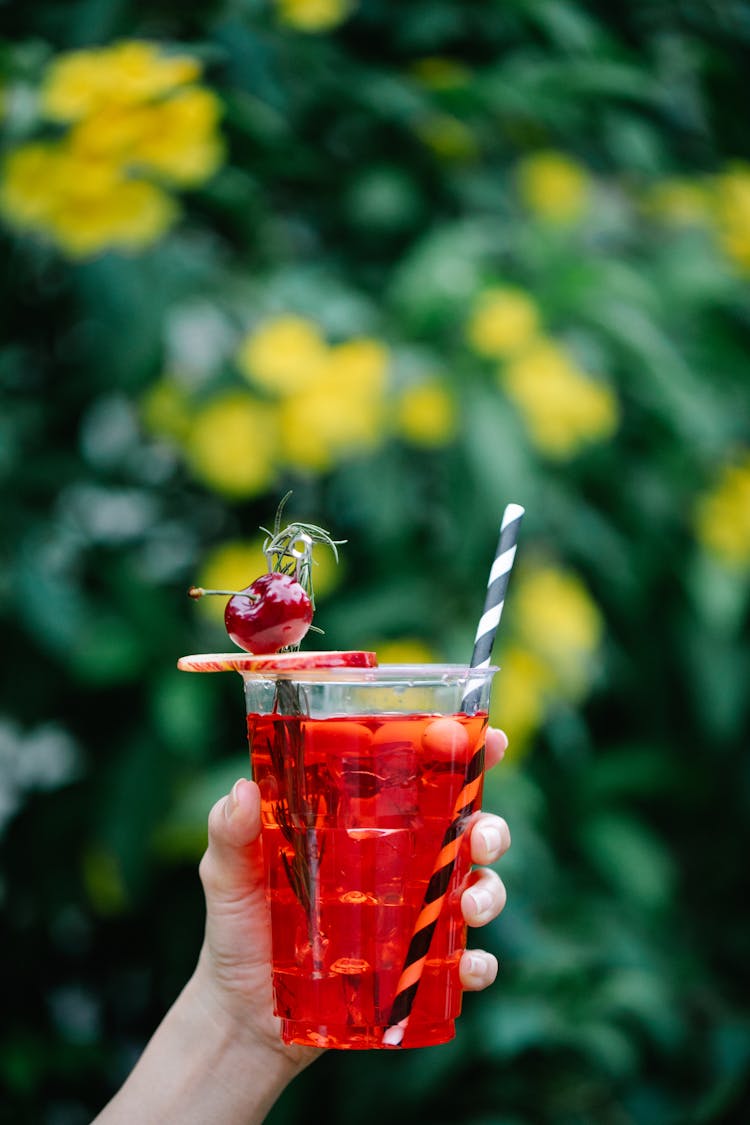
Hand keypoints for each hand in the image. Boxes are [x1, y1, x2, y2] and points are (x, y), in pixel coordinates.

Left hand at [194, 726, 510, 1065]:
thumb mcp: (228, 874)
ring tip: (470, 907)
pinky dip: (478, 963)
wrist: (242, 1017)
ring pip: (477, 890)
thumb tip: (242, 792)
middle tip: (479, 837)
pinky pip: (463, 963)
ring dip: (489, 892)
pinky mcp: (414, 971)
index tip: (491, 741)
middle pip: (467, 831)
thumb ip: (230, 833)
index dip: (465, 756)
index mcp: (366, 826)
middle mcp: (400, 865)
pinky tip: (469, 967)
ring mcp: (412, 918)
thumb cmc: (238, 930)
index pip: (422, 780)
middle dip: (490, 828)